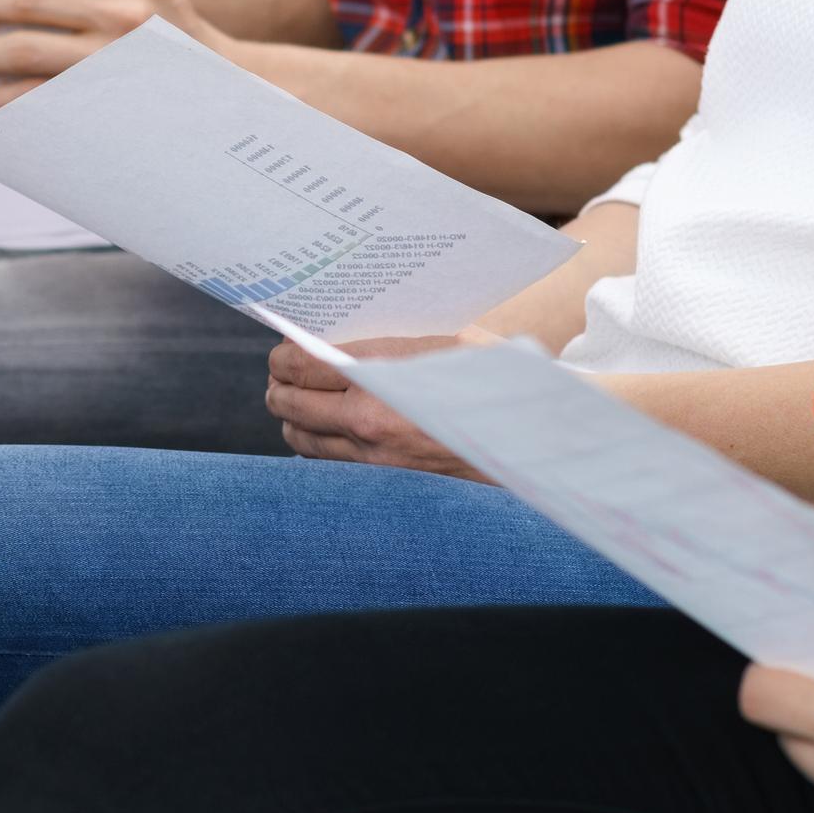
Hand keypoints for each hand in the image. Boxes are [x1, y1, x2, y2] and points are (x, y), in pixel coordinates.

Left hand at [268, 330, 482, 475]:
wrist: (534, 433)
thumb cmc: (491, 373)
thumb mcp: (438, 339)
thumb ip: (381, 339)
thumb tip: (328, 334)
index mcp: (381, 374)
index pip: (303, 364)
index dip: (283, 355)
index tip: (282, 349)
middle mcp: (369, 419)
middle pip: (290, 403)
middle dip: (279, 385)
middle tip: (280, 372)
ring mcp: (374, 455)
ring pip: (301, 438)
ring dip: (291, 417)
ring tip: (294, 399)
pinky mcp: (385, 479)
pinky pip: (328, 462)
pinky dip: (314, 443)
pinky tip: (322, 429)